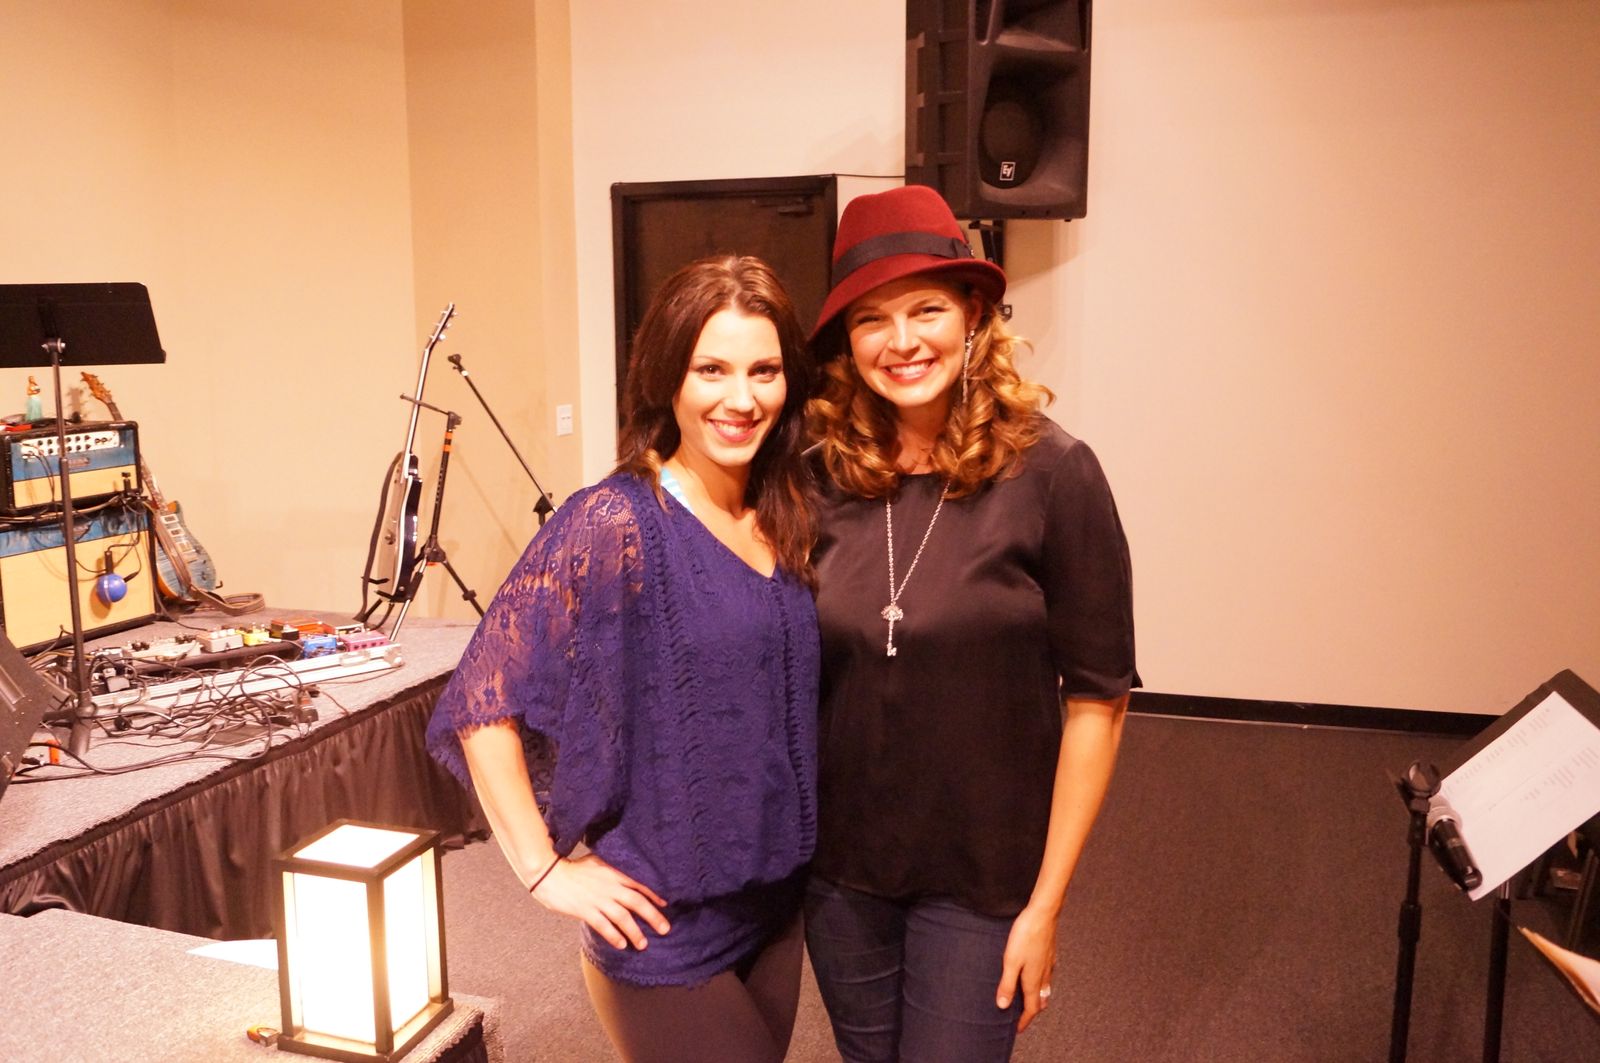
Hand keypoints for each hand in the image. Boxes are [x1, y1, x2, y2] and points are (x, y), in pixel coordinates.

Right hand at [530, 853, 670, 949]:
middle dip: (653, 917)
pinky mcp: (585, 910)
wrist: (549, 873)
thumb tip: (626, 878)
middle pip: (637, 902)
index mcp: (614, 873)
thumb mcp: (597, 863)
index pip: (639, 884)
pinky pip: (603, 925)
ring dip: (635, 932)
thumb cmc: (573, 869)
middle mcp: (610, 886)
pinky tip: (621, 944)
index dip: (653, 896)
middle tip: (665, 929)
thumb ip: (612, 870)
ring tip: (643, 944)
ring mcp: (598, 899)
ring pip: (623, 917)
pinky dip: (614, 936)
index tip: (665, 905)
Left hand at [995, 901, 1057, 1032]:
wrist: (1043, 913)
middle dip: (1032, 1011)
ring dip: (1037, 997)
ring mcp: (1049, 964)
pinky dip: (1041, 983)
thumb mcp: (1011, 961)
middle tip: (1022, 1016)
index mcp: (1034, 980)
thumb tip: (1003, 1005)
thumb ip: (1007, 984)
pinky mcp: (1049, 954)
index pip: (1031, 1008)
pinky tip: (1036, 975)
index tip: (1017, 1029)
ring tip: (1027, 1000)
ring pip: (1045, 988)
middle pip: (1040, 1000)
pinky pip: (1047, 976)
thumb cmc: (1026, 935)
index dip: (1024, 1021)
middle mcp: (1044, 975)